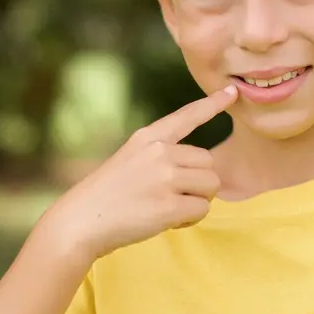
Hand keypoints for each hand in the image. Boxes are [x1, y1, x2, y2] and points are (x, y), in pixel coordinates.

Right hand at [46, 84, 237, 261]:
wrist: (81, 220)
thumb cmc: (106, 195)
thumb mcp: (130, 159)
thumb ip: (161, 156)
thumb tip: (200, 169)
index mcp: (148, 137)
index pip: (187, 116)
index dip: (212, 104)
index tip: (232, 91)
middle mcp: (159, 152)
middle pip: (208, 162)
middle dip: (198, 182)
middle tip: (170, 197)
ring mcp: (164, 178)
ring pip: (211, 185)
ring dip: (197, 200)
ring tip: (168, 208)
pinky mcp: (168, 206)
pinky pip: (202, 209)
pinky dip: (190, 219)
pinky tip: (167, 221)